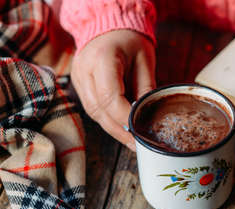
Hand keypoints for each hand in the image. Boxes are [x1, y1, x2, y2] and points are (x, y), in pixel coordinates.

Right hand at [71, 30, 155, 149]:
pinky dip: (108, 120)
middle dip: (120, 130)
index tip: (139, 131)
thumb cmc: (130, 42)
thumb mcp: (145, 61)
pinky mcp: (79, 85)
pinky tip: (122, 128)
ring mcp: (78, 78)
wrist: (108, 27)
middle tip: (137, 144)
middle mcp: (84, 69)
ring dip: (113, 129)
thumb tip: (147, 119)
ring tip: (132, 140)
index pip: (109, 97)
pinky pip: (92, 108)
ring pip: (93, 112)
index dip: (124, 118)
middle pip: (99, 109)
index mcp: (102, 58)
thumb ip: (145, 90)